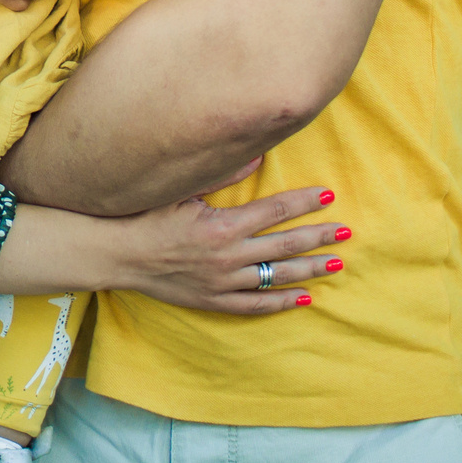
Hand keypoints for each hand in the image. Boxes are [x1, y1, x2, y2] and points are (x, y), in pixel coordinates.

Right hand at [110, 183, 350, 314]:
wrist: (115, 254)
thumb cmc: (144, 216)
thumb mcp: (180, 190)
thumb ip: (221, 174)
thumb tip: (257, 156)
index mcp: (222, 226)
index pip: (275, 210)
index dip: (304, 202)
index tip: (327, 196)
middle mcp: (228, 256)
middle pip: (284, 244)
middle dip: (318, 236)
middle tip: (345, 230)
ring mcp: (223, 282)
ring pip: (276, 276)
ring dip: (309, 268)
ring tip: (337, 263)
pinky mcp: (214, 301)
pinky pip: (255, 305)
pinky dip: (281, 302)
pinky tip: (304, 297)